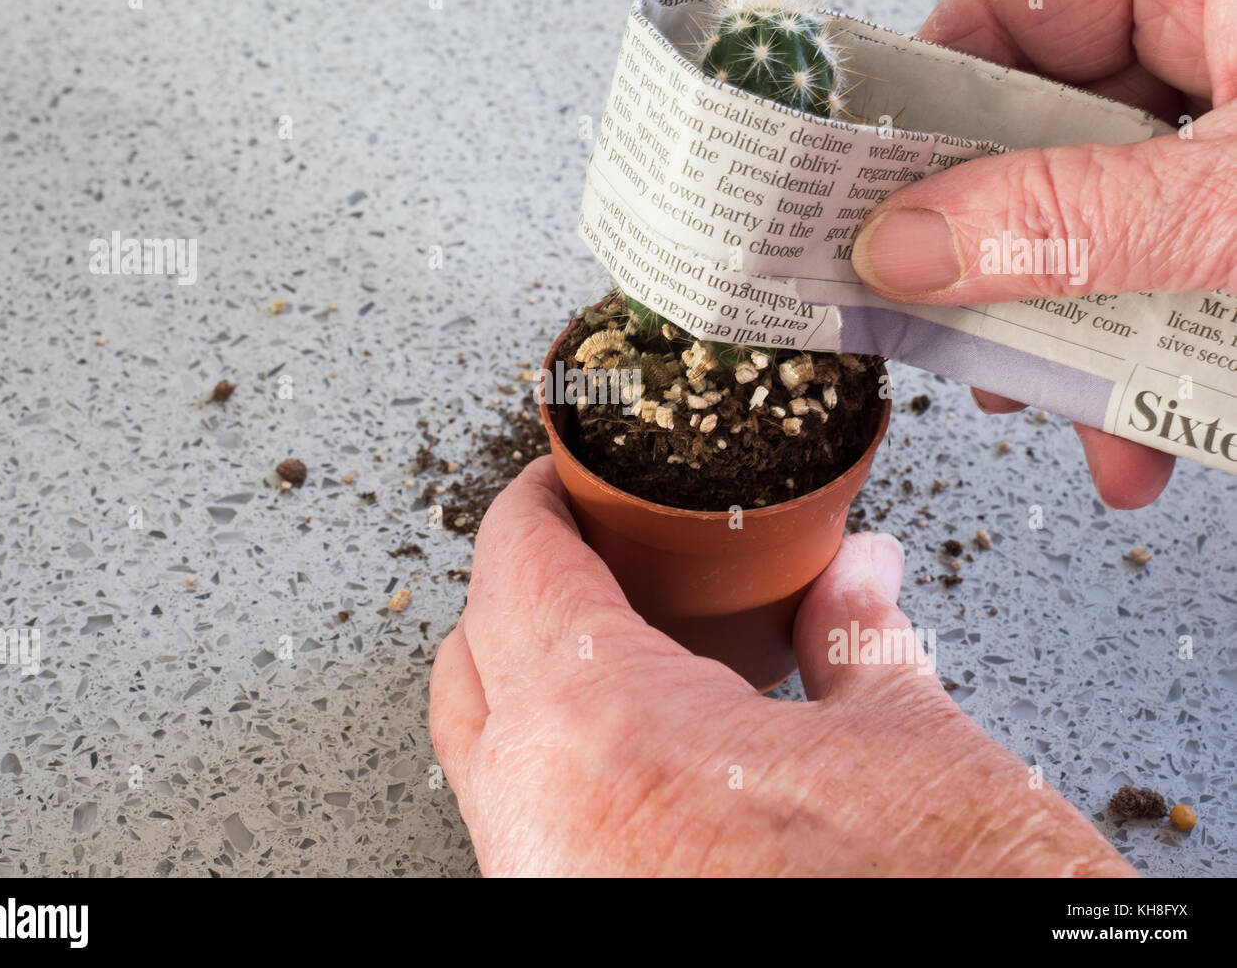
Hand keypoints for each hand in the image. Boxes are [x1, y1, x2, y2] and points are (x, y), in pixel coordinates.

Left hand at [429, 458, 1134, 876]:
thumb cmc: (933, 903)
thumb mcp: (913, 751)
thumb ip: (859, 640)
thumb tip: (856, 574)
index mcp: (605, 734)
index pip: (516, 567)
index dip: (538, 502)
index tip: (565, 482)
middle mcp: (539, 821)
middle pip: (473, 651)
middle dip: (522, 582)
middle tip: (593, 550)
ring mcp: (541, 888)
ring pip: (484, 744)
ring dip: (532, 675)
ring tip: (622, 638)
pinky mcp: (565, 925)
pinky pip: (523, 818)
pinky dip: (560, 758)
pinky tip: (643, 745)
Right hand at [852, 0, 1236, 507]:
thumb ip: (1071, 218)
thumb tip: (906, 245)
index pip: (1008, 5)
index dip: (920, 106)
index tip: (864, 204)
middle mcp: (1230, 22)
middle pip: (1047, 133)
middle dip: (1007, 264)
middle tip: (958, 341)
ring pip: (1116, 219)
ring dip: (1091, 338)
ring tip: (1082, 425)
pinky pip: (1189, 264)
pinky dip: (1171, 355)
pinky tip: (1164, 434)